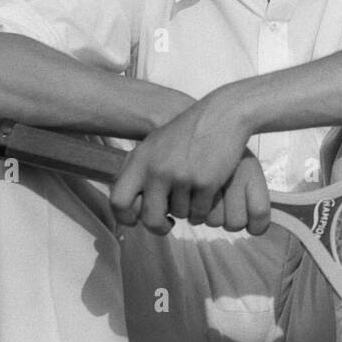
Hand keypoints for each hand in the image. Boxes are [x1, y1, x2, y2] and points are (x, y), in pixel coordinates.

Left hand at [109, 93, 265, 234]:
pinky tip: (208, 193)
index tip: (138, 220)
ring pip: (180, 214)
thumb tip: (130, 199)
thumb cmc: (189, 131)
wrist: (222, 115)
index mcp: (140, 160)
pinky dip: (204, 209)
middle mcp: (157, 170)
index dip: (126, 217)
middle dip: (159, 226)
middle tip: (168, 224)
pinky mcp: (205, 183)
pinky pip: (199, 213)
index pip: (118, 201)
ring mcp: (182, 177)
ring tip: (195, 191)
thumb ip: (140, 169)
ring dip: (187, 210)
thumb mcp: (155, 143)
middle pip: (150, 218)